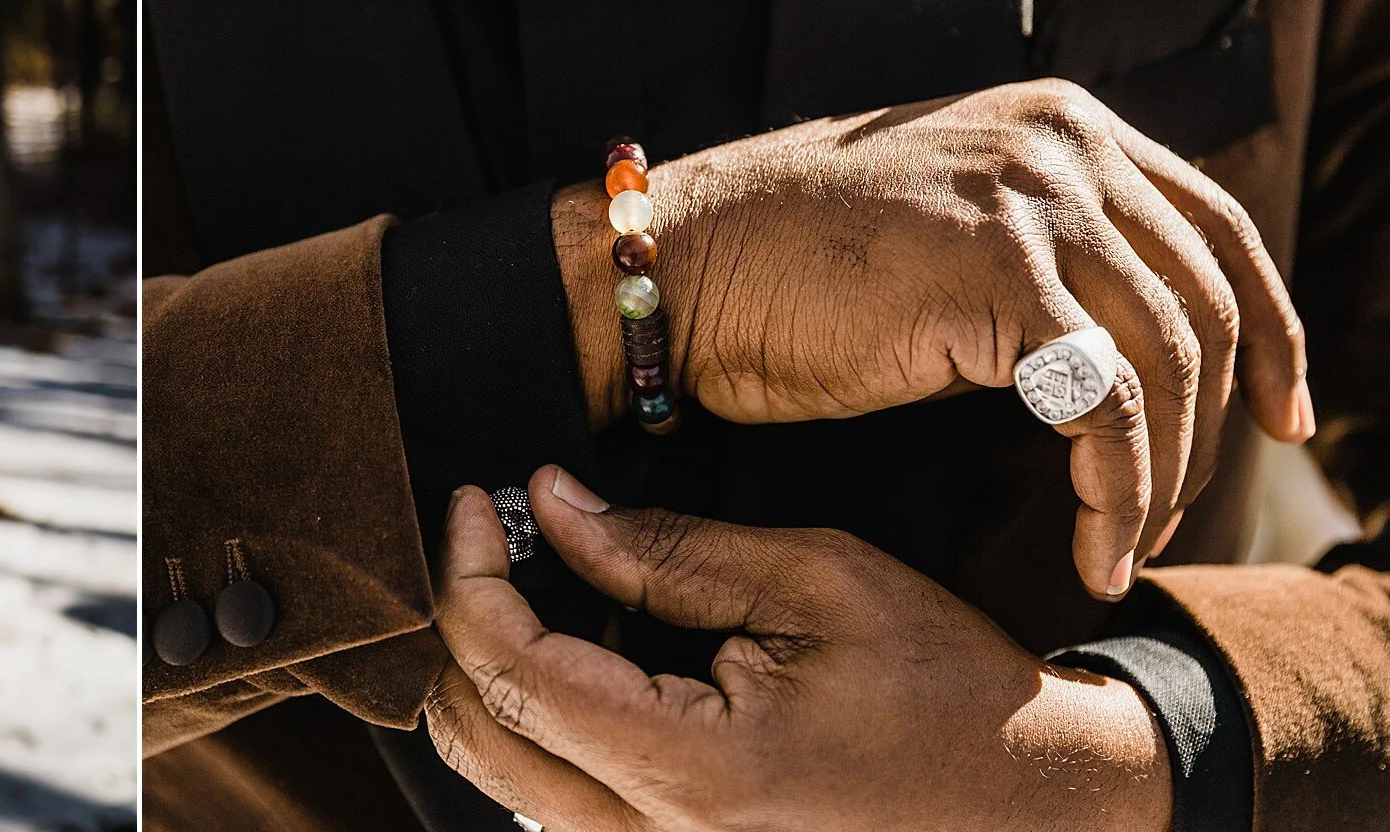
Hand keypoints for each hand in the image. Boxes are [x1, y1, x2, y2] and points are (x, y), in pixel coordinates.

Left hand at [424, 468, 1171, 831]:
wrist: (1035, 803)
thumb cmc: (949, 691)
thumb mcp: (821, 583)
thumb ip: (669, 550)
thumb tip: (548, 503)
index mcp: (694, 772)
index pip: (513, 671)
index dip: (471, 573)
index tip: (477, 501)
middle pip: (476, 732)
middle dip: (466, 621)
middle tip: (497, 534)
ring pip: (503, 770)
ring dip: (495, 671)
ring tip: (545, 584)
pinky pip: (555, 793)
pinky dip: (543, 715)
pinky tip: (591, 651)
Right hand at [560, 78, 1310, 597]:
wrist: (675, 272)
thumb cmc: (778, 270)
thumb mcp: (939, 234)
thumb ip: (1037, 260)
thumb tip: (1112, 354)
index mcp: (1058, 124)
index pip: (1217, 227)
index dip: (1272, 331)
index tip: (1282, 416)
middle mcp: (1063, 145)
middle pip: (1211, 298)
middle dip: (1219, 425)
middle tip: (1183, 513)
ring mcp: (1035, 201)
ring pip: (1167, 361)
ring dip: (1158, 478)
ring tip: (1121, 548)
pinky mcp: (999, 276)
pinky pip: (1104, 407)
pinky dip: (1112, 492)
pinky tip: (1090, 546)